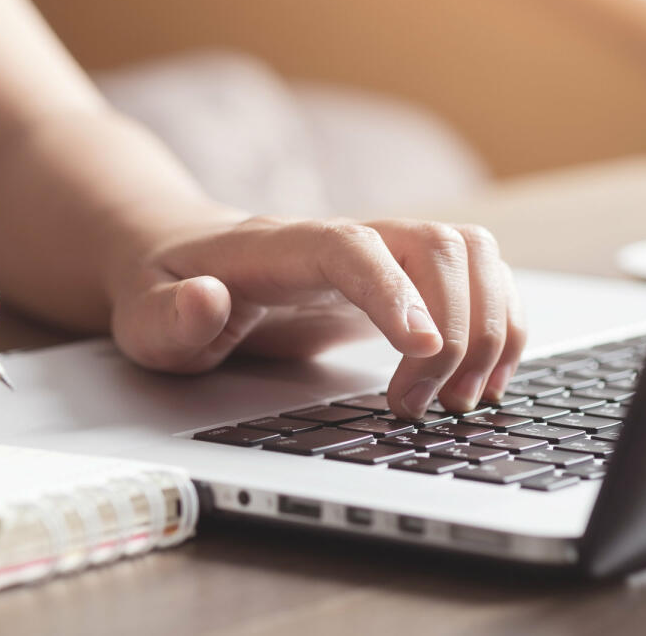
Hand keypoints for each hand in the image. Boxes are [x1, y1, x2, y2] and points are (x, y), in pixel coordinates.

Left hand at [110, 216, 525, 418]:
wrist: (183, 262)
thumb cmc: (168, 291)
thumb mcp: (145, 318)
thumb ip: (170, 316)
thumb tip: (206, 300)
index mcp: (279, 245)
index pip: (351, 247)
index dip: (394, 291)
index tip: (422, 351)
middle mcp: (341, 238)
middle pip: (433, 244)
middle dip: (453, 330)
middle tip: (422, 406)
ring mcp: (378, 254)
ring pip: (470, 254)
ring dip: (488, 326)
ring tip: (460, 399)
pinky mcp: (400, 279)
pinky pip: (478, 278)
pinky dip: (499, 324)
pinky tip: (482, 379)